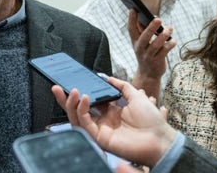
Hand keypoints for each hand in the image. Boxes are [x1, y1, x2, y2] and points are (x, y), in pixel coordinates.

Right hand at [51, 77, 176, 166]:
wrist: (160, 138)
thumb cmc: (151, 121)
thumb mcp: (136, 96)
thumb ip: (122, 86)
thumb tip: (107, 77)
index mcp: (110, 112)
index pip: (88, 102)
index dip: (78, 93)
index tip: (71, 81)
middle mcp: (102, 121)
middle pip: (78, 110)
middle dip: (65, 99)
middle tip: (57, 87)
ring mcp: (100, 130)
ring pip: (77, 117)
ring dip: (72, 104)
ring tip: (74, 91)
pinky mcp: (99, 138)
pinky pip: (85, 124)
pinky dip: (82, 110)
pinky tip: (85, 98)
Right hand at [127, 10, 175, 99]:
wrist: (148, 74)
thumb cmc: (146, 53)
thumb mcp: (142, 43)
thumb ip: (144, 32)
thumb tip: (152, 18)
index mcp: (135, 41)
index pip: (131, 29)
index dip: (131, 19)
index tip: (133, 9)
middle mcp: (139, 48)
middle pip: (144, 37)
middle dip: (151, 28)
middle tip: (158, 18)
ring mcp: (148, 56)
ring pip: (155, 45)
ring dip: (163, 35)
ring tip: (170, 28)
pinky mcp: (157, 61)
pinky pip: (164, 52)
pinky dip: (170, 45)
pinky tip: (173, 40)